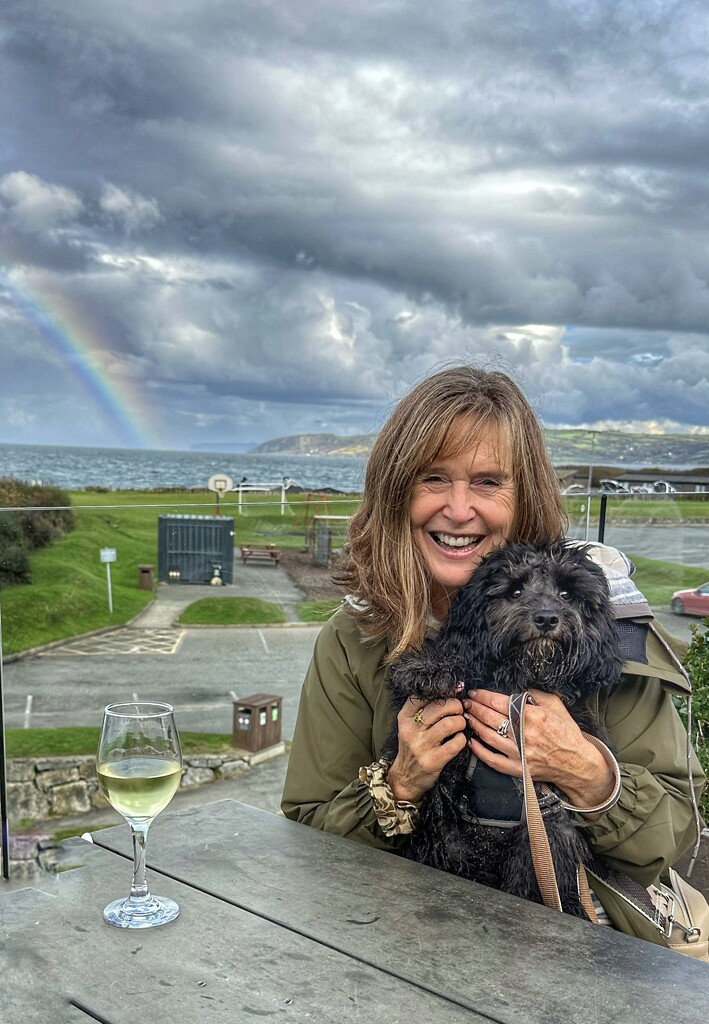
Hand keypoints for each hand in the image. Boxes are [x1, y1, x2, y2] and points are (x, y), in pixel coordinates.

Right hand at [387, 696, 467, 804]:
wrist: (405, 779)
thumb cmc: (412, 748)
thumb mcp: (409, 727)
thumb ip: (423, 711)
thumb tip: (452, 691)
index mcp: (404, 719)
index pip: (421, 696)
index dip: (441, 690)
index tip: (454, 689)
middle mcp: (411, 730)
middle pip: (438, 708)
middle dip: (455, 705)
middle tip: (460, 709)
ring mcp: (421, 746)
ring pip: (449, 724)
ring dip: (460, 722)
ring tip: (461, 724)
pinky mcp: (433, 760)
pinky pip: (455, 744)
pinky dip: (462, 739)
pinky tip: (460, 740)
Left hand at [467, 689, 614, 814]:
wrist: (578, 763)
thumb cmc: (567, 733)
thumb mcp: (555, 706)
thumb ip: (535, 694)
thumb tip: (517, 688)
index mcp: (532, 716)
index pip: (499, 702)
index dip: (483, 696)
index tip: (474, 693)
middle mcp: (524, 734)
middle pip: (490, 717)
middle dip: (474, 708)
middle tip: (466, 703)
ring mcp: (519, 753)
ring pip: (488, 736)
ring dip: (474, 725)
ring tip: (467, 717)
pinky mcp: (518, 769)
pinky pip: (492, 760)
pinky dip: (479, 751)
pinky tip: (472, 742)